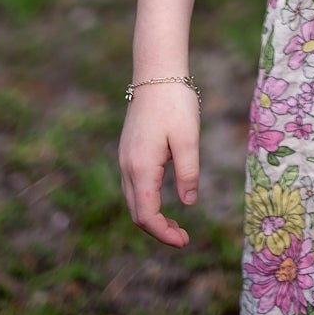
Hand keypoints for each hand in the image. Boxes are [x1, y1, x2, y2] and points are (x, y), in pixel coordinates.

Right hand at [118, 85, 201, 247]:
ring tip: (176, 224)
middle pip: (137, 213)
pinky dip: (147, 201)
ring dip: (152, 217)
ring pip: (133, 201)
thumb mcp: (188, 138)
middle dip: (158, 230)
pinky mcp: (129, 151)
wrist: (156, 73)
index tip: (184, 241)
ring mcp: (125, 159)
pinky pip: (134, 187)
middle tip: (183, 237)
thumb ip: (188, 173)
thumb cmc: (175, 103)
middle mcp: (127, 167)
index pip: (147, 215)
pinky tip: (164, 200)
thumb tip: (188, 204)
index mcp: (141, 167)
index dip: (163, 234)